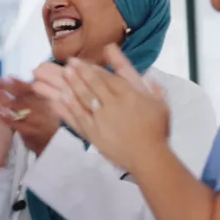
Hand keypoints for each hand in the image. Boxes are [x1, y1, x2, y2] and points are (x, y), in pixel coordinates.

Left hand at [0, 76, 59, 154]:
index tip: (7, 77)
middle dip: (5, 87)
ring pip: (15, 106)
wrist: (58, 146)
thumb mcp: (49, 109)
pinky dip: (1, 115)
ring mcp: (34, 120)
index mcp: (45, 101)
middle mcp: (40, 109)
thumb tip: (24, 85)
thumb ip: (38, 97)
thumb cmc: (51, 127)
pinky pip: (12, 122)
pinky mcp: (28, 131)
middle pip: (20, 95)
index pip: (30, 89)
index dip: (18, 82)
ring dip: (1, 98)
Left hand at [49, 45, 168, 170]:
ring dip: (73, 84)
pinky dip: (69, 105)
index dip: (94, 69)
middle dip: (80, 71)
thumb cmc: (156, 129)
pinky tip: (61, 96)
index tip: (84, 62)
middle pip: (94, 84)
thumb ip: (152, 87)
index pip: (108, 78)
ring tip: (64, 73)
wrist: (148, 157)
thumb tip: (146, 70)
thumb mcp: (159, 103)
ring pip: (84, 97)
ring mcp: (101, 118)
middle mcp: (114, 103)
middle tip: (70, 62)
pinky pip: (78, 116)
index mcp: (130, 95)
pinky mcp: (93, 132)